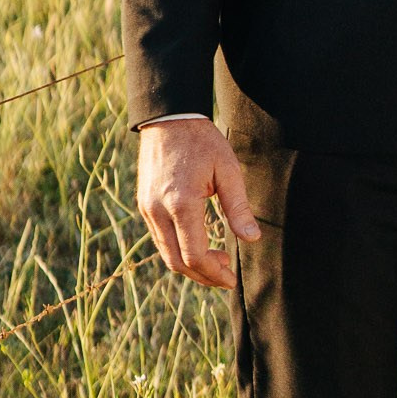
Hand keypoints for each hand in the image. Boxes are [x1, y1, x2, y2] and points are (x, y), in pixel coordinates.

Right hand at [136, 118, 259, 288]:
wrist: (169, 118)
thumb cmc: (202, 141)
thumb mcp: (228, 170)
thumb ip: (238, 208)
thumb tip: (251, 239)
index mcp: (181, 203)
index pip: (194, 255)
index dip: (214, 273)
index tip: (231, 279)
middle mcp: (158, 211)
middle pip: (177, 262)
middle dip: (203, 276)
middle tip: (226, 276)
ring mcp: (147, 209)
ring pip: (166, 254)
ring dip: (190, 265)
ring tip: (217, 261)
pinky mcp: (144, 205)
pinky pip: (160, 239)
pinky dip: (178, 250)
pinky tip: (198, 245)